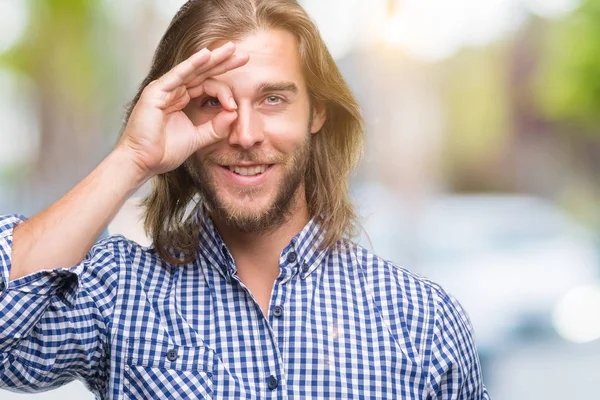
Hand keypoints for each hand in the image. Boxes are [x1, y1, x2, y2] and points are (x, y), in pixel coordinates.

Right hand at [117, 42, 248, 177]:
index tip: (234, 106)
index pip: (207, 85)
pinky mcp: (156, 92)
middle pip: (202, 72)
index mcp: (181, 99)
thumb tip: (234, 113)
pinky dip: (192, 64)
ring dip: (212, 58)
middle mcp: (173, 91)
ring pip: (192, 69)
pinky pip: (178, 75)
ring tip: (230, 49)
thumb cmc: (163, 152)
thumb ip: (215, 128)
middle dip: (223, 62)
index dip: (224, 92)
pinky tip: (206, 55)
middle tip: (243, 55)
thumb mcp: (197, 139)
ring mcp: (163, 90)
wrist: (143, 162)